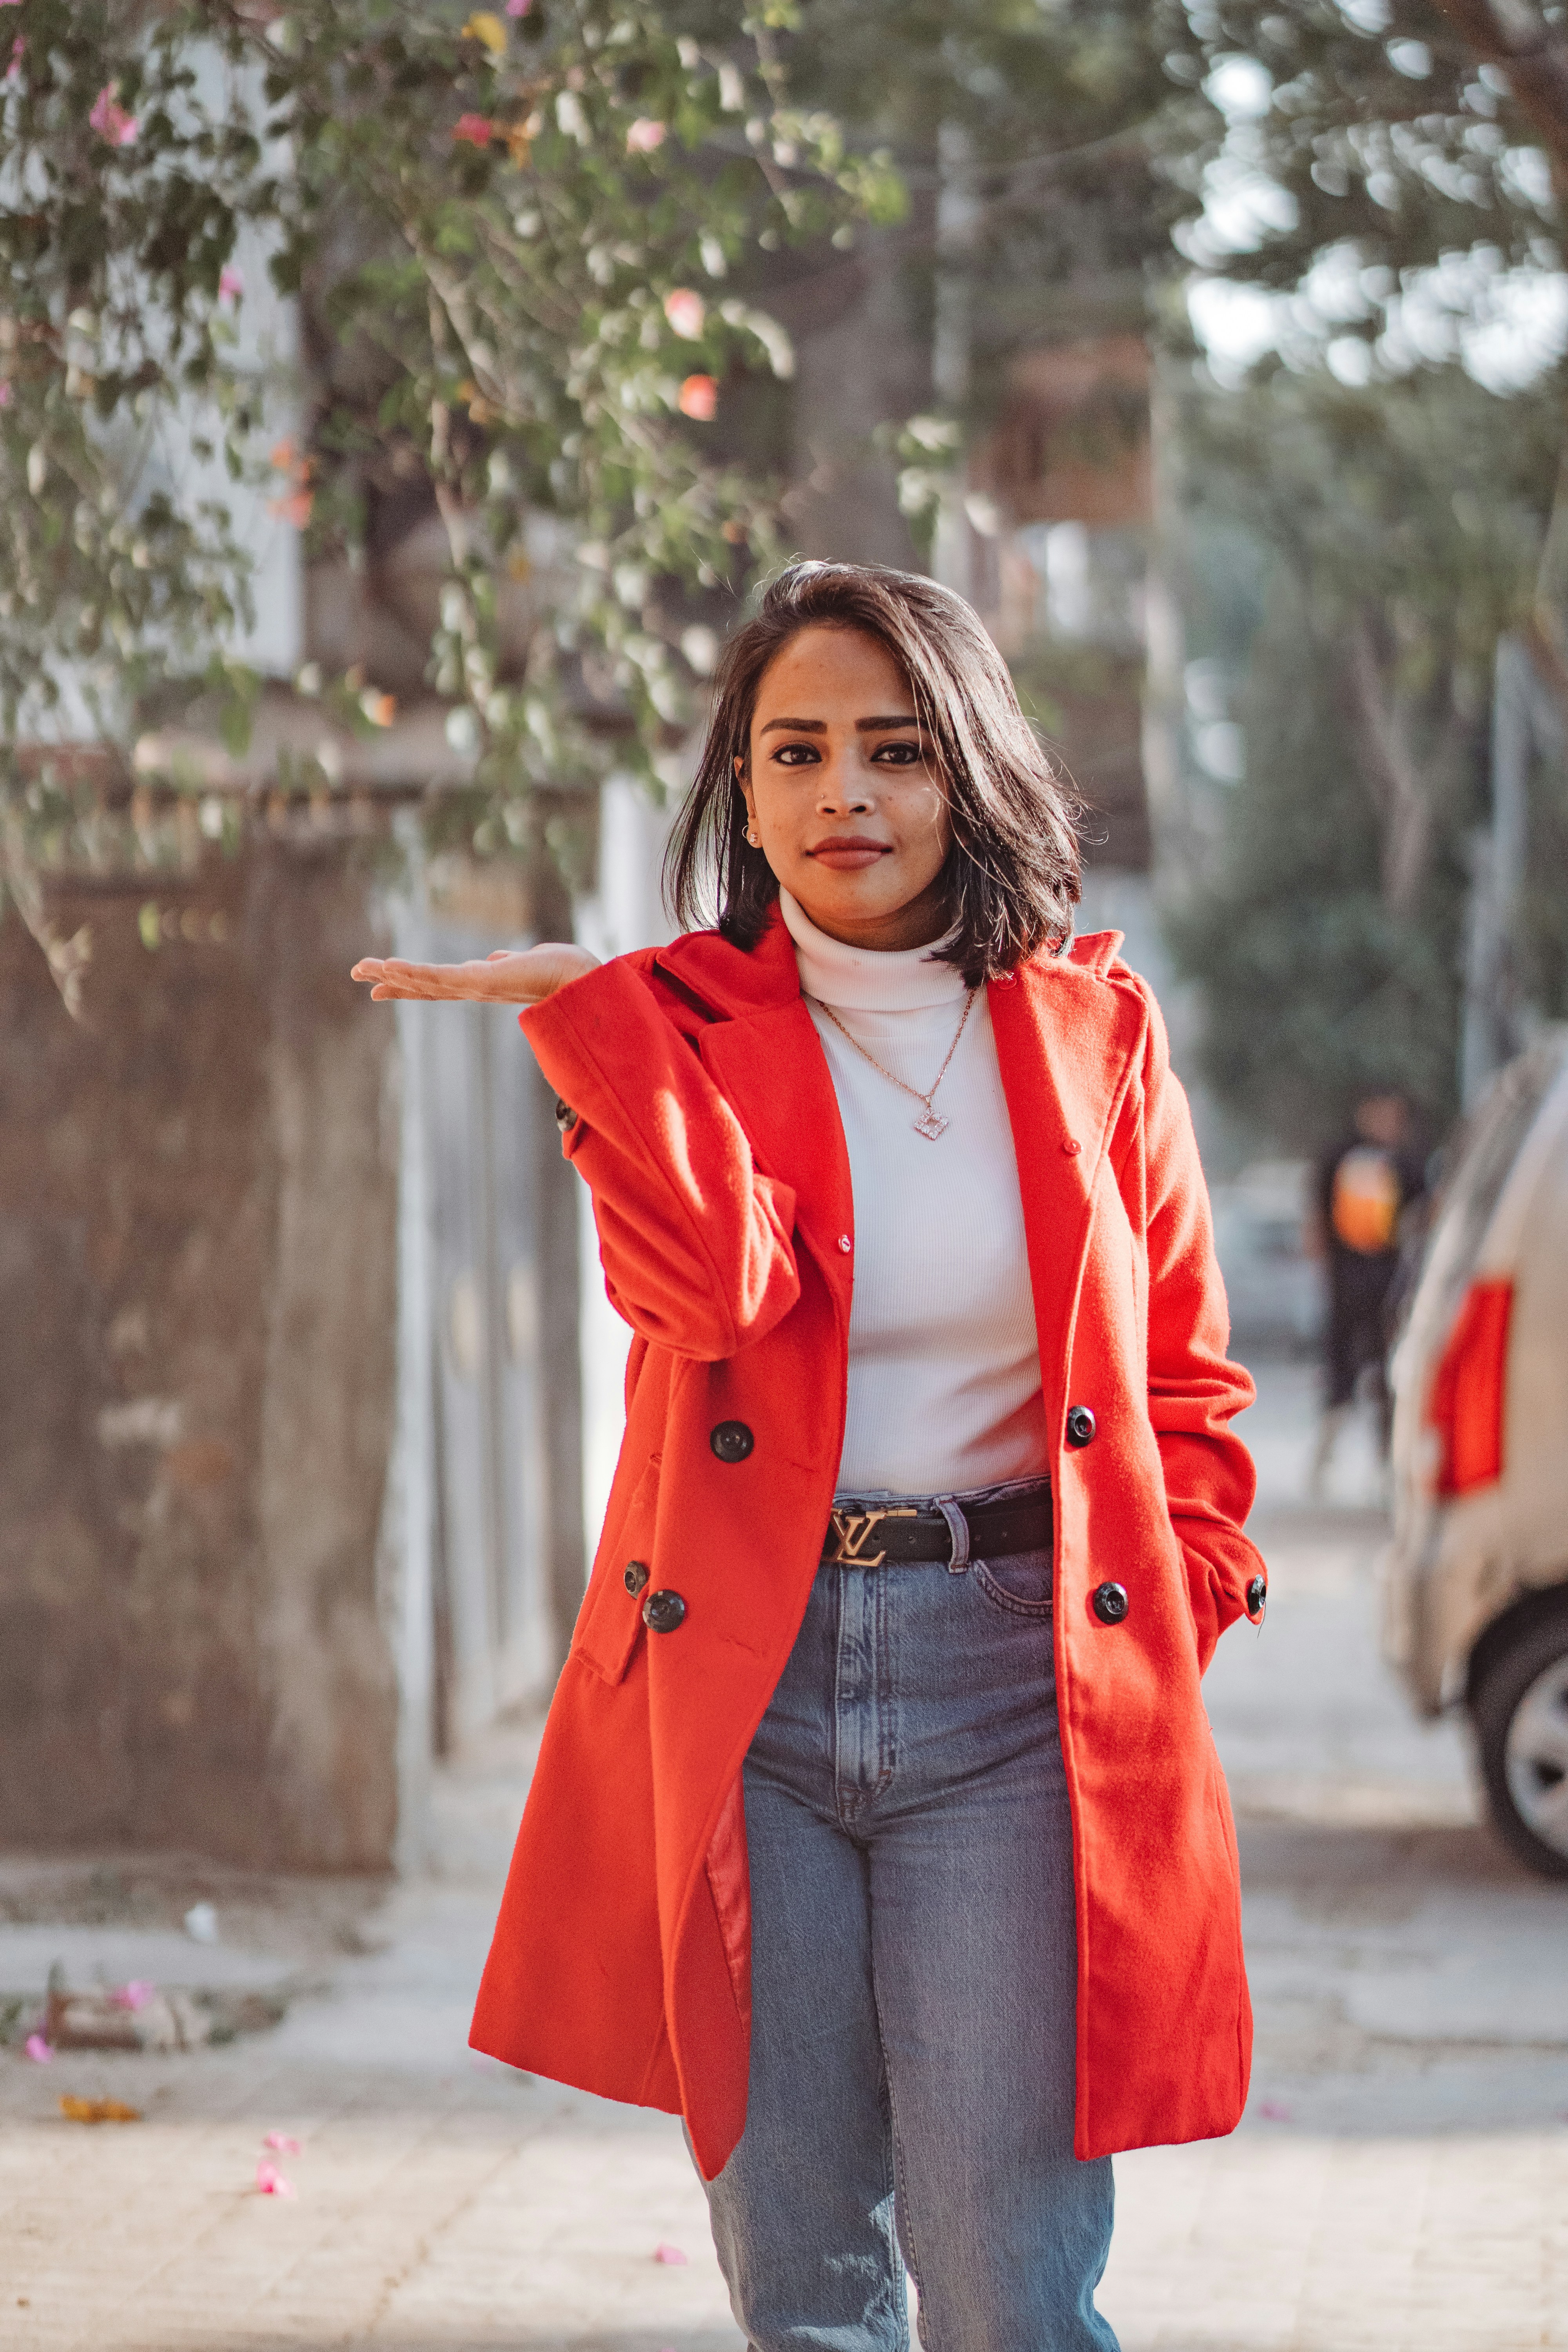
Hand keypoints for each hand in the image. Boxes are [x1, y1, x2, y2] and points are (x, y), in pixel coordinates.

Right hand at [350, 942, 599, 1003]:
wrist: (585, 981)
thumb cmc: (563, 973)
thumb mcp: (526, 964)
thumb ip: (508, 964)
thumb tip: (500, 959)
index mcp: (483, 984)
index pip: (439, 984)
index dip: (410, 982)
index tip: (383, 982)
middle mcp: (476, 990)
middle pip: (425, 985)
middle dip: (391, 979)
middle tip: (357, 972)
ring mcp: (477, 988)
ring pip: (427, 981)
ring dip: (393, 974)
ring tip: (363, 968)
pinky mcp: (483, 982)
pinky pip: (442, 978)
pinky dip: (415, 973)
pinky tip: (392, 966)